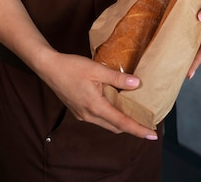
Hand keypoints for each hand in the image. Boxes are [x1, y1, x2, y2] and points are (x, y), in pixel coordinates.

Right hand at [38, 51, 157, 139]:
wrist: (48, 68)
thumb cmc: (71, 67)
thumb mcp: (96, 69)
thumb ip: (117, 78)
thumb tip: (137, 84)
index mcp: (95, 107)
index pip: (122, 123)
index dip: (138, 129)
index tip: (152, 134)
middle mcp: (89, 115)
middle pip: (115, 126)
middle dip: (132, 126)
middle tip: (146, 120)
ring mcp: (82, 114)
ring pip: (106, 123)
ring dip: (120, 119)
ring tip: (133, 110)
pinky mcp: (78, 110)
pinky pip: (98, 117)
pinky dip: (110, 114)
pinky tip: (114, 102)